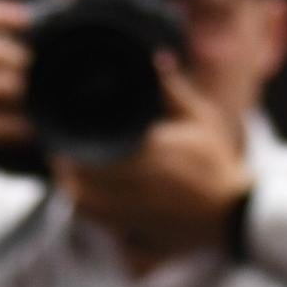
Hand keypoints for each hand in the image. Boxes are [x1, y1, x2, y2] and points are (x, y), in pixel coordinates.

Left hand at [57, 56, 252, 267]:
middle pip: (81, 171)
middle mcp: (137, 183)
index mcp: (152, 152)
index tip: (67, 121)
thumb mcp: (200, 119)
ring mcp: (130, 208)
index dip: (76, 134)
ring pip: (80, 196)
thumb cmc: (215, 161)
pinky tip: (77, 187)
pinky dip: (80, 200)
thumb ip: (173, 91)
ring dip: (69, 180)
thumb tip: (156, 59)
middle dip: (66, 156)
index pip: (99, 142)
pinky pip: (91, 216)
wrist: (228, 213)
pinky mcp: (128, 226)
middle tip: (59, 140)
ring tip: (64, 162)